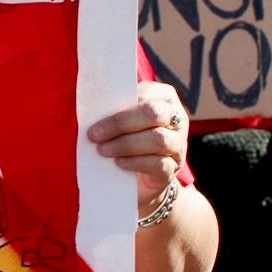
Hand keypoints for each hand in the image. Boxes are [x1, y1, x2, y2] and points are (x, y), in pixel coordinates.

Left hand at [87, 81, 187, 210]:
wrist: (139, 178)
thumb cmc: (127, 137)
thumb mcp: (123, 119)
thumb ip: (115, 109)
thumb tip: (93, 105)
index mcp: (164, 98)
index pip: (146, 94)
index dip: (121, 103)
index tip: (95, 112)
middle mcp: (177, 119)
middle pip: (153, 114)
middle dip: (120, 123)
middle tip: (94, 134)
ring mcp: (178, 145)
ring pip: (158, 139)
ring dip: (126, 144)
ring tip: (102, 150)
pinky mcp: (173, 168)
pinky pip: (159, 164)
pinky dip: (136, 162)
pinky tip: (118, 162)